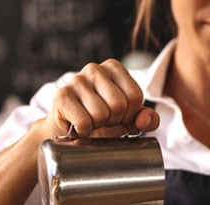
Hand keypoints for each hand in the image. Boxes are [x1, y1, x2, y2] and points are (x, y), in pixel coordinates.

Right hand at [43, 58, 159, 137]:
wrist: (70, 131)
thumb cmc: (102, 121)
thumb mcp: (129, 119)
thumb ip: (146, 119)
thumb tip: (147, 119)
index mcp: (114, 68)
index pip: (135, 96)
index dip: (129, 114)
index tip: (118, 115)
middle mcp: (95, 69)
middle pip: (119, 104)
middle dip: (113, 120)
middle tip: (102, 120)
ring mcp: (76, 80)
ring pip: (101, 114)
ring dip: (97, 126)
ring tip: (90, 121)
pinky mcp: (62, 96)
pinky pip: (84, 122)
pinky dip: (84, 131)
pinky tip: (78, 125)